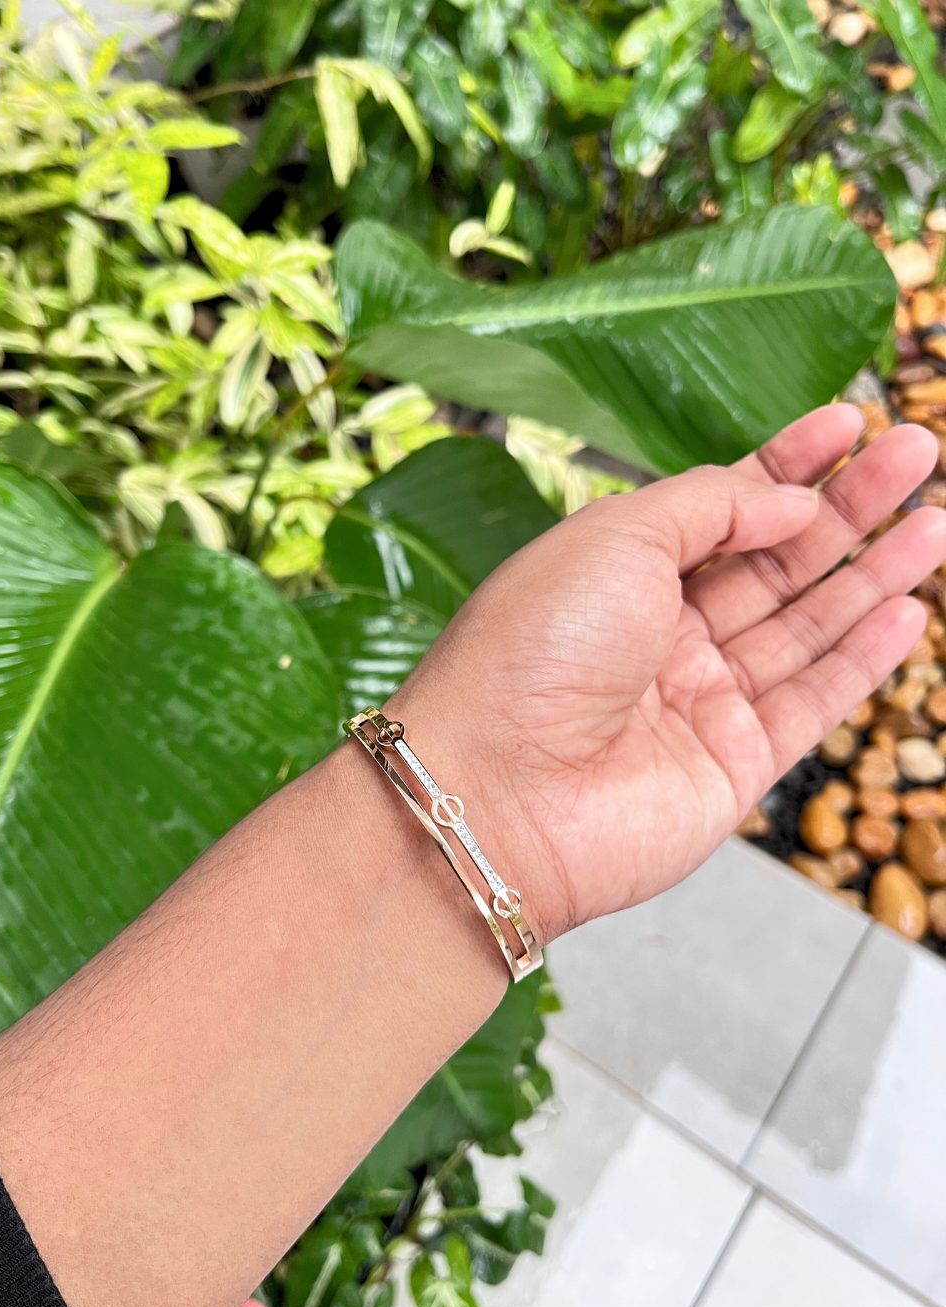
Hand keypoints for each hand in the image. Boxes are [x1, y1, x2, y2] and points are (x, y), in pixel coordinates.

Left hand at [387, 406, 945, 945]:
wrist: (496, 790)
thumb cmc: (530, 651)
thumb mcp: (614, 537)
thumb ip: (709, 505)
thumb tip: (791, 499)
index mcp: (616, 574)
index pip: (718, 508)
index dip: (784, 465)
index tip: (848, 423)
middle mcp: (659, 636)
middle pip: (773, 562)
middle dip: (846, 507)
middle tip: (917, 449)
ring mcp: (697, 702)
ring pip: (805, 628)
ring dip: (871, 574)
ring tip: (934, 520)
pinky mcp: (731, 766)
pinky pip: (811, 702)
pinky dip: (862, 657)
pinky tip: (908, 609)